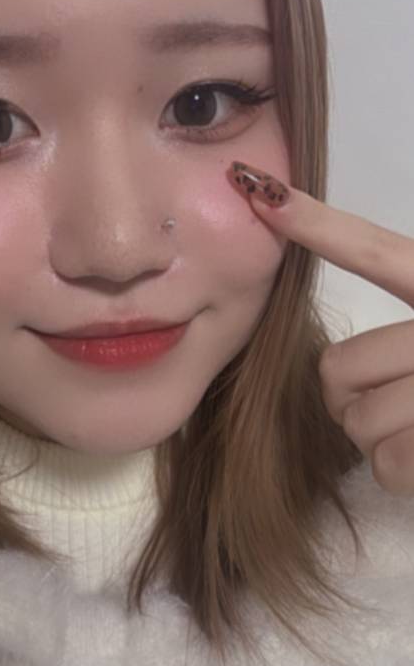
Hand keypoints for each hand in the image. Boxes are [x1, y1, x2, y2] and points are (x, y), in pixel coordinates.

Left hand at [228, 160, 413, 496]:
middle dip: (353, 396)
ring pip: (358, 418)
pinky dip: (401, 471)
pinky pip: (386, 462)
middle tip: (400, 404)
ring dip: (380, 437)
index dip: (318, 225)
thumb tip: (336, 367)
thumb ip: (401, 336)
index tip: (264, 194)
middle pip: (339, 365)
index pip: (379, 252)